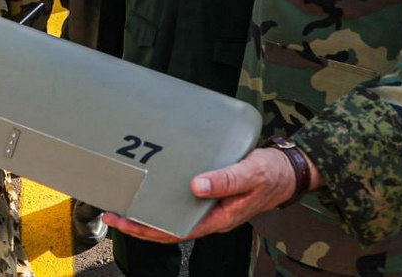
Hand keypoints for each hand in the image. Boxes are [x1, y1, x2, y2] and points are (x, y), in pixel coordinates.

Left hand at [103, 147, 311, 242]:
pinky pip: (182, 199)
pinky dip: (164, 195)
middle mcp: (210, 215)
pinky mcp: (210, 192)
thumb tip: (196, 186)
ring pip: (173, 213)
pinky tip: (152, 184)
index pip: (175, 231)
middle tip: (112, 212)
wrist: (289, 170)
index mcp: (218, 218)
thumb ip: (225, 180)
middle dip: (139, 222)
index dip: (147, 229)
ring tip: (124, 199)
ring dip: (149, 209)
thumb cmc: (271, 174)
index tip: (123, 220)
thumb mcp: (250, 174)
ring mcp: (210, 205)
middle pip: (168, 226)